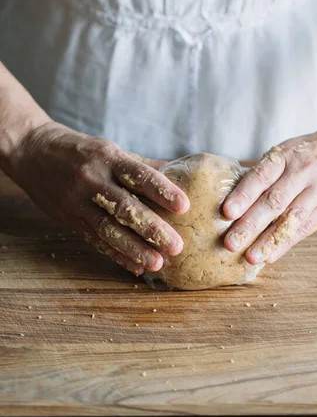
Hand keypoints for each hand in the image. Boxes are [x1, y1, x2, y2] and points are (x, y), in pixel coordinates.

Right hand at [9, 121, 189, 274]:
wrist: (32, 152)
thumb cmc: (80, 151)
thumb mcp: (109, 150)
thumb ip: (141, 165)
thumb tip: (178, 173)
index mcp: (108, 158)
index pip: (139, 175)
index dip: (162, 191)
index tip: (184, 206)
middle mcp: (93, 180)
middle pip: (124, 207)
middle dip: (152, 228)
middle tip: (176, 245)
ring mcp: (78, 201)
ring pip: (108, 229)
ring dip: (134, 249)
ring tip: (157, 263)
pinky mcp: (69, 218)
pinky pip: (94, 239)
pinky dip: (115, 255)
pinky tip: (134, 266)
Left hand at [223, 115, 316, 263]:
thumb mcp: (294, 148)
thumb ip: (270, 170)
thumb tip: (236, 193)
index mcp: (287, 155)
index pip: (262, 175)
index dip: (244, 194)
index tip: (227, 211)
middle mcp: (302, 172)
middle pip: (273, 201)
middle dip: (250, 224)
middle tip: (230, 242)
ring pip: (290, 218)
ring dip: (268, 240)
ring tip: (250, 257)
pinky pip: (307, 227)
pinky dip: (287, 242)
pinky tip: (272, 255)